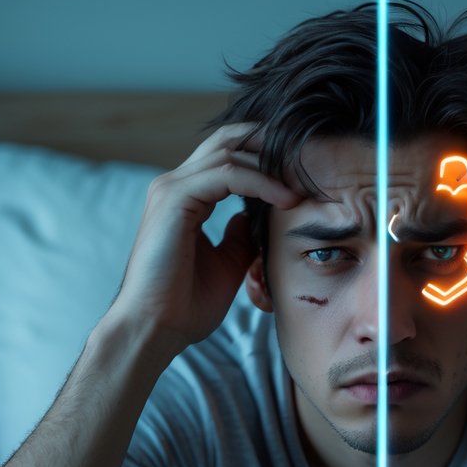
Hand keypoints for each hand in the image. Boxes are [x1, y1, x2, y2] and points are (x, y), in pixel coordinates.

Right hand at [106, 122, 302, 354]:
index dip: (266, 158)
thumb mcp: (227, 264)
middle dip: (271, 142)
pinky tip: (287, 200)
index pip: (228, 155)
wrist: (155, 327)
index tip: (304, 175)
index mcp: (186, 198)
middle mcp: (176, 185)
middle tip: (310, 159)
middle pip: (228, 139)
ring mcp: (172, 188)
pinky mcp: (175, 199)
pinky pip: (228, 175)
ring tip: (304, 184)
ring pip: (230, 152)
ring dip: (272, 165)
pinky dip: (262, 183)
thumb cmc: (185, 304)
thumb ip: (240, 237)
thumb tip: (253, 218)